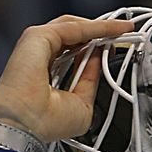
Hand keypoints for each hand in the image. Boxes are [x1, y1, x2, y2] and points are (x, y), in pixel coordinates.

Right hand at [0, 15, 135, 142]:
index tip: (115, 49)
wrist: (27, 123)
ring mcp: (38, 44)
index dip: (96, 50)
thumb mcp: (82, 103)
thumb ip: (91, 81)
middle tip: (125, 35)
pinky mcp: (39, 36)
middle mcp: (41, 55)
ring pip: (75, 27)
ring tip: (124, 30)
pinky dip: (97, 27)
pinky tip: (115, 29)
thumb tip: (101, 60)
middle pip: (75, 36)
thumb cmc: (46, 122)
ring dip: (102, 28)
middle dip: (101, 35)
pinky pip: (75, 27)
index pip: (74, 53)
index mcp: (48, 73)